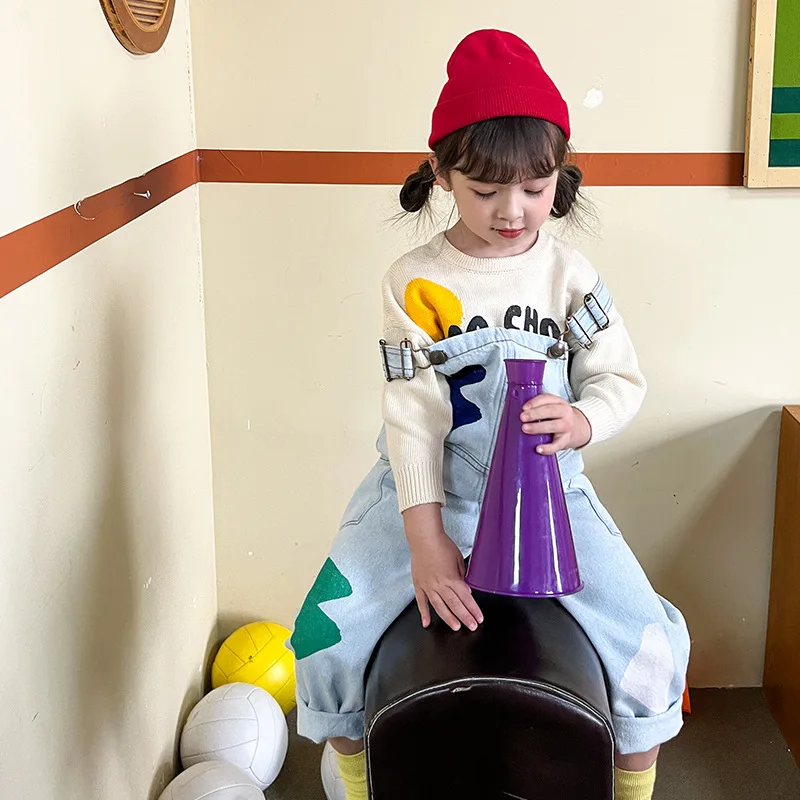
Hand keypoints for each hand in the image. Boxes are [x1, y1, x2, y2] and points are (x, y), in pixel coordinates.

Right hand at [403, 504, 482, 631]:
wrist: (424, 538)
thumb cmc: (441, 544)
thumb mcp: (458, 559)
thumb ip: (461, 575)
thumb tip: (464, 587)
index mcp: (452, 578)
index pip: (466, 597)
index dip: (473, 609)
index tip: (479, 618)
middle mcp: (440, 584)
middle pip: (455, 605)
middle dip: (465, 617)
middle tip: (472, 626)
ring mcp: (428, 586)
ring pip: (439, 607)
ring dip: (448, 618)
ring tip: (456, 627)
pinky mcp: (418, 585)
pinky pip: (421, 602)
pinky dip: (424, 613)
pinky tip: (427, 622)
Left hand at [520, 394, 590, 454]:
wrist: (577, 428)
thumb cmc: (558, 417)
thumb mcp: (553, 407)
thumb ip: (539, 407)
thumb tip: (518, 410)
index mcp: (559, 402)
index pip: (547, 399)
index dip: (535, 402)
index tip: (524, 407)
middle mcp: (565, 413)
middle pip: (551, 411)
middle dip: (535, 413)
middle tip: (522, 417)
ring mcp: (566, 427)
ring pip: (553, 426)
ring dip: (538, 427)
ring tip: (525, 428)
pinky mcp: (565, 440)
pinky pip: (557, 445)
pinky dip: (548, 448)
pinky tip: (538, 448)